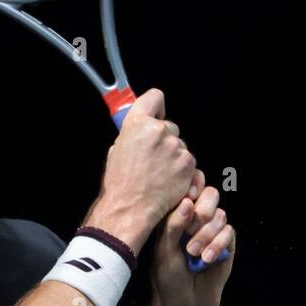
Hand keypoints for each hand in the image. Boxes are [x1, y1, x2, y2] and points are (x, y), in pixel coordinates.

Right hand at [91, 89, 196, 250]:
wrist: (129, 208)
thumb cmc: (119, 183)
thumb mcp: (116, 150)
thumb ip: (132, 134)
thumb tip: (141, 130)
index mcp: (137, 123)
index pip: (155, 97)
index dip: (157, 108)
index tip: (156, 117)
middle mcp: (159, 130)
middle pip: (169, 126)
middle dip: (164, 139)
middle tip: (153, 159)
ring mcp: (176, 147)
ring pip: (180, 145)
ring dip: (173, 156)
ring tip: (159, 175)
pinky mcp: (188, 163)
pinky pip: (188, 161)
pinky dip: (181, 170)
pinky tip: (168, 182)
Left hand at [151, 171, 235, 305]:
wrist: (185, 302)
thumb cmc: (168, 277)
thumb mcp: (163, 251)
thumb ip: (173, 225)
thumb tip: (187, 201)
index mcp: (178, 215)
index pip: (190, 188)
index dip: (192, 188)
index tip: (188, 201)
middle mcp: (196, 219)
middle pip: (210, 194)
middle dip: (202, 212)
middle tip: (189, 231)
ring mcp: (213, 230)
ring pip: (220, 214)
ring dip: (207, 233)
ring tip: (194, 253)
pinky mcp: (226, 243)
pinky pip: (229, 231)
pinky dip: (218, 243)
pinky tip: (207, 259)